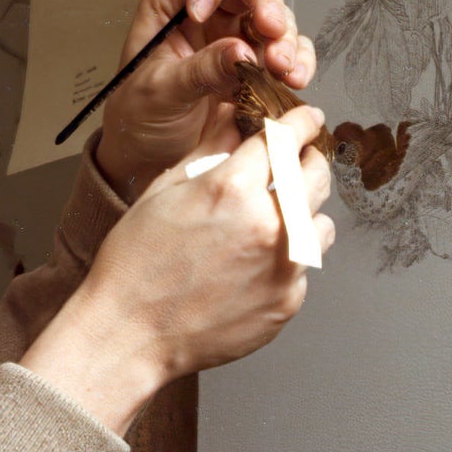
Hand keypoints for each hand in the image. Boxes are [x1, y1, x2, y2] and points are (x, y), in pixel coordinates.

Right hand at [23, 103, 335, 432]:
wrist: (130, 333)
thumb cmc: (136, 264)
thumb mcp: (164, 191)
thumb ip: (209, 148)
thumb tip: (234, 117)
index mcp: (232, 187)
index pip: (285, 136)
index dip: (300, 121)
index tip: (307, 119)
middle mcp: (267, 223)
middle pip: (316, 174)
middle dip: (309, 160)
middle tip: (295, 163)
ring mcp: (283, 265)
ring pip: (321, 221)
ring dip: (304, 212)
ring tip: (270, 221)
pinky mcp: (288, 300)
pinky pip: (304, 265)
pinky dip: (287, 257)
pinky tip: (254, 263)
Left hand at [94, 0, 317, 198]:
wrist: (147, 160)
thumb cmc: (137, 119)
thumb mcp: (160, 93)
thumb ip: (200, 71)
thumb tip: (241, 52)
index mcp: (172, 4)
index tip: (202, 12)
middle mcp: (209, 14)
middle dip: (267, 4)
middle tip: (272, 31)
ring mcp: (235, 39)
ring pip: (275, 18)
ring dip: (287, 39)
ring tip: (282, 68)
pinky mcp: (256, 69)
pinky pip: (288, 52)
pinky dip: (298, 62)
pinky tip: (294, 79)